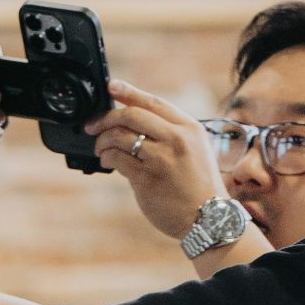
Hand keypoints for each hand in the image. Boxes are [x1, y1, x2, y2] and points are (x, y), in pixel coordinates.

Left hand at [84, 80, 229, 239]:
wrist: (210, 218)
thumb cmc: (199, 185)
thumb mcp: (196, 150)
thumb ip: (170, 133)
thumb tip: (133, 121)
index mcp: (189, 128)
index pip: (153, 102)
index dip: (128, 92)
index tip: (111, 86)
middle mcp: (177, 140)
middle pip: (131, 115)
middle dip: (106, 118)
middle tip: (94, 125)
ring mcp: (161, 159)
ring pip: (120, 136)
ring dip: (102, 140)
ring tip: (101, 148)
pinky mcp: (147, 179)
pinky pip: (117, 159)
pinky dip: (107, 157)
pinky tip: (107, 160)